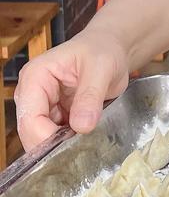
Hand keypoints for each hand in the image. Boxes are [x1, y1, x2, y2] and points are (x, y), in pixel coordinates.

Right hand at [14, 28, 129, 150]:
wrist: (110, 49)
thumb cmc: (103, 50)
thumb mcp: (102, 68)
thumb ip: (90, 96)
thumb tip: (82, 126)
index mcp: (35, 76)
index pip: (29, 117)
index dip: (47, 137)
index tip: (72, 145)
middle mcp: (31, 93)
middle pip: (31, 131)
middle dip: (54, 143)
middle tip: (82, 147)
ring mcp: (41, 105)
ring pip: (42, 137)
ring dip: (62, 144)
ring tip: (86, 139)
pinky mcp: (53, 114)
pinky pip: (55, 136)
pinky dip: (68, 141)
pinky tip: (84, 136)